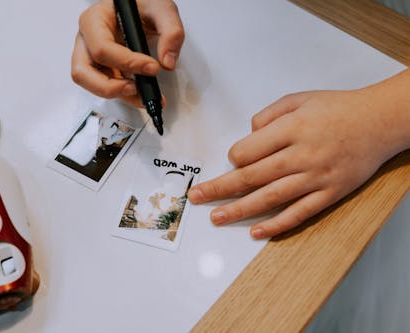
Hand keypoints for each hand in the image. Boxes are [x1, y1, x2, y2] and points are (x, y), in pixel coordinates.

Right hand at [72, 0, 183, 106]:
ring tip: (141, 96)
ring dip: (117, 94)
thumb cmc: (142, 4)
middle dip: (110, 87)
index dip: (126, 62)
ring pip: (91, 85)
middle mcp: (87, 40)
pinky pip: (107, 88)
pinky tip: (141, 96)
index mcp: (94, 20)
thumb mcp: (161, 8)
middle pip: (83, 72)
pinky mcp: (102, 69)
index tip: (151, 67)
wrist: (142, 9)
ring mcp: (91, 57)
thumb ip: (171, 31)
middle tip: (135, 89)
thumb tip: (167, 61)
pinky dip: (124, 96)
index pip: (102, 48)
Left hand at [188, 75, 409, 238]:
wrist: (380, 121)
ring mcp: (315, 177)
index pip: (248, 151)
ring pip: (270, 198)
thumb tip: (248, 135)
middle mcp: (301, 155)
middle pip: (251, 177)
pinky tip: (257, 232)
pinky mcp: (329, 193)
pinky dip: (277, 224)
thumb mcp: (300, 99)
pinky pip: (299, 213)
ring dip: (240, 210)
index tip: (234, 159)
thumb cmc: (339, 109)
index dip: (234, 156)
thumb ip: (269, 114)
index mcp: (291, 129)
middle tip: (198, 197)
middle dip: (219, 188)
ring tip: (217, 217)